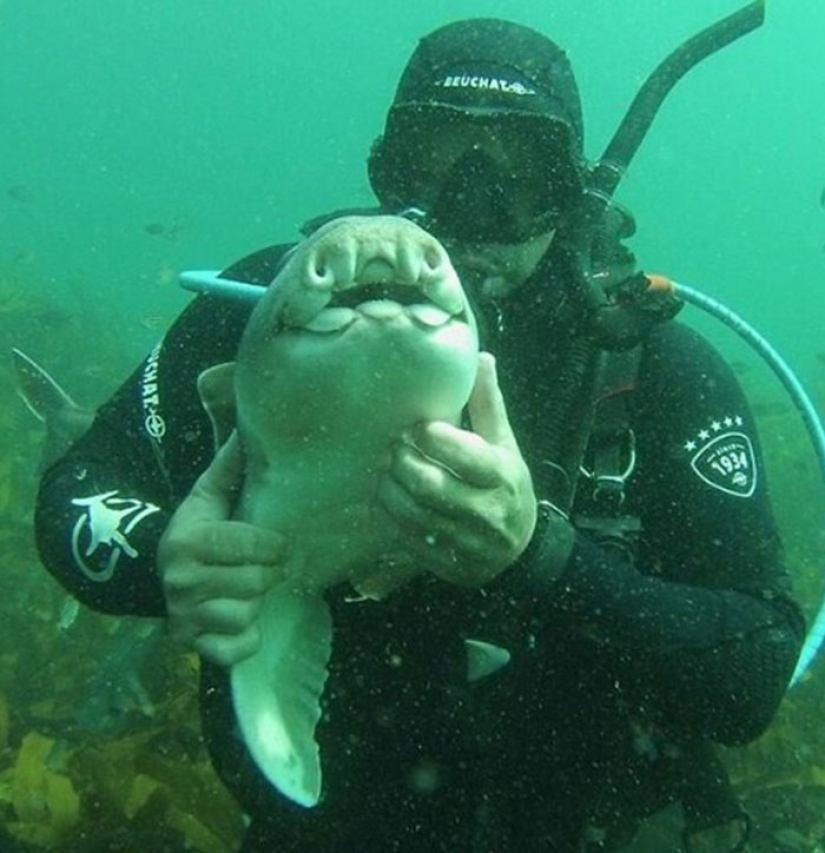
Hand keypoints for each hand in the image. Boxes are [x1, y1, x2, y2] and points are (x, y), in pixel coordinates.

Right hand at [158, 432, 286, 666]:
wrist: (157, 574)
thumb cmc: (197, 530)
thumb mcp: (208, 495)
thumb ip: (231, 465)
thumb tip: (251, 421)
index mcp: (187, 541)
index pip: (249, 545)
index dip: (273, 544)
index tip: (279, 543)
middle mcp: (180, 581)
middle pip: (255, 582)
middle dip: (268, 573)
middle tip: (267, 567)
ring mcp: (183, 617)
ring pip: (246, 615)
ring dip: (255, 604)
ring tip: (250, 590)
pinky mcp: (190, 645)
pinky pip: (236, 649)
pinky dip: (246, 638)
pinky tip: (242, 621)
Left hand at [377, 352, 536, 586]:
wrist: (520, 550)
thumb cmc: (506, 485)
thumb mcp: (504, 444)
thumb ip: (487, 404)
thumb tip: (480, 357)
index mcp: (502, 476)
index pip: (463, 453)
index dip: (430, 436)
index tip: (415, 426)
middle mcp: (488, 512)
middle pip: (430, 485)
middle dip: (402, 463)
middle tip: (390, 449)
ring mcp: (468, 543)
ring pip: (414, 516)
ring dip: (389, 492)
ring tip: (383, 474)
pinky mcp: (449, 565)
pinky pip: (409, 542)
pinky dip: (390, 520)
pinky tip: (384, 502)